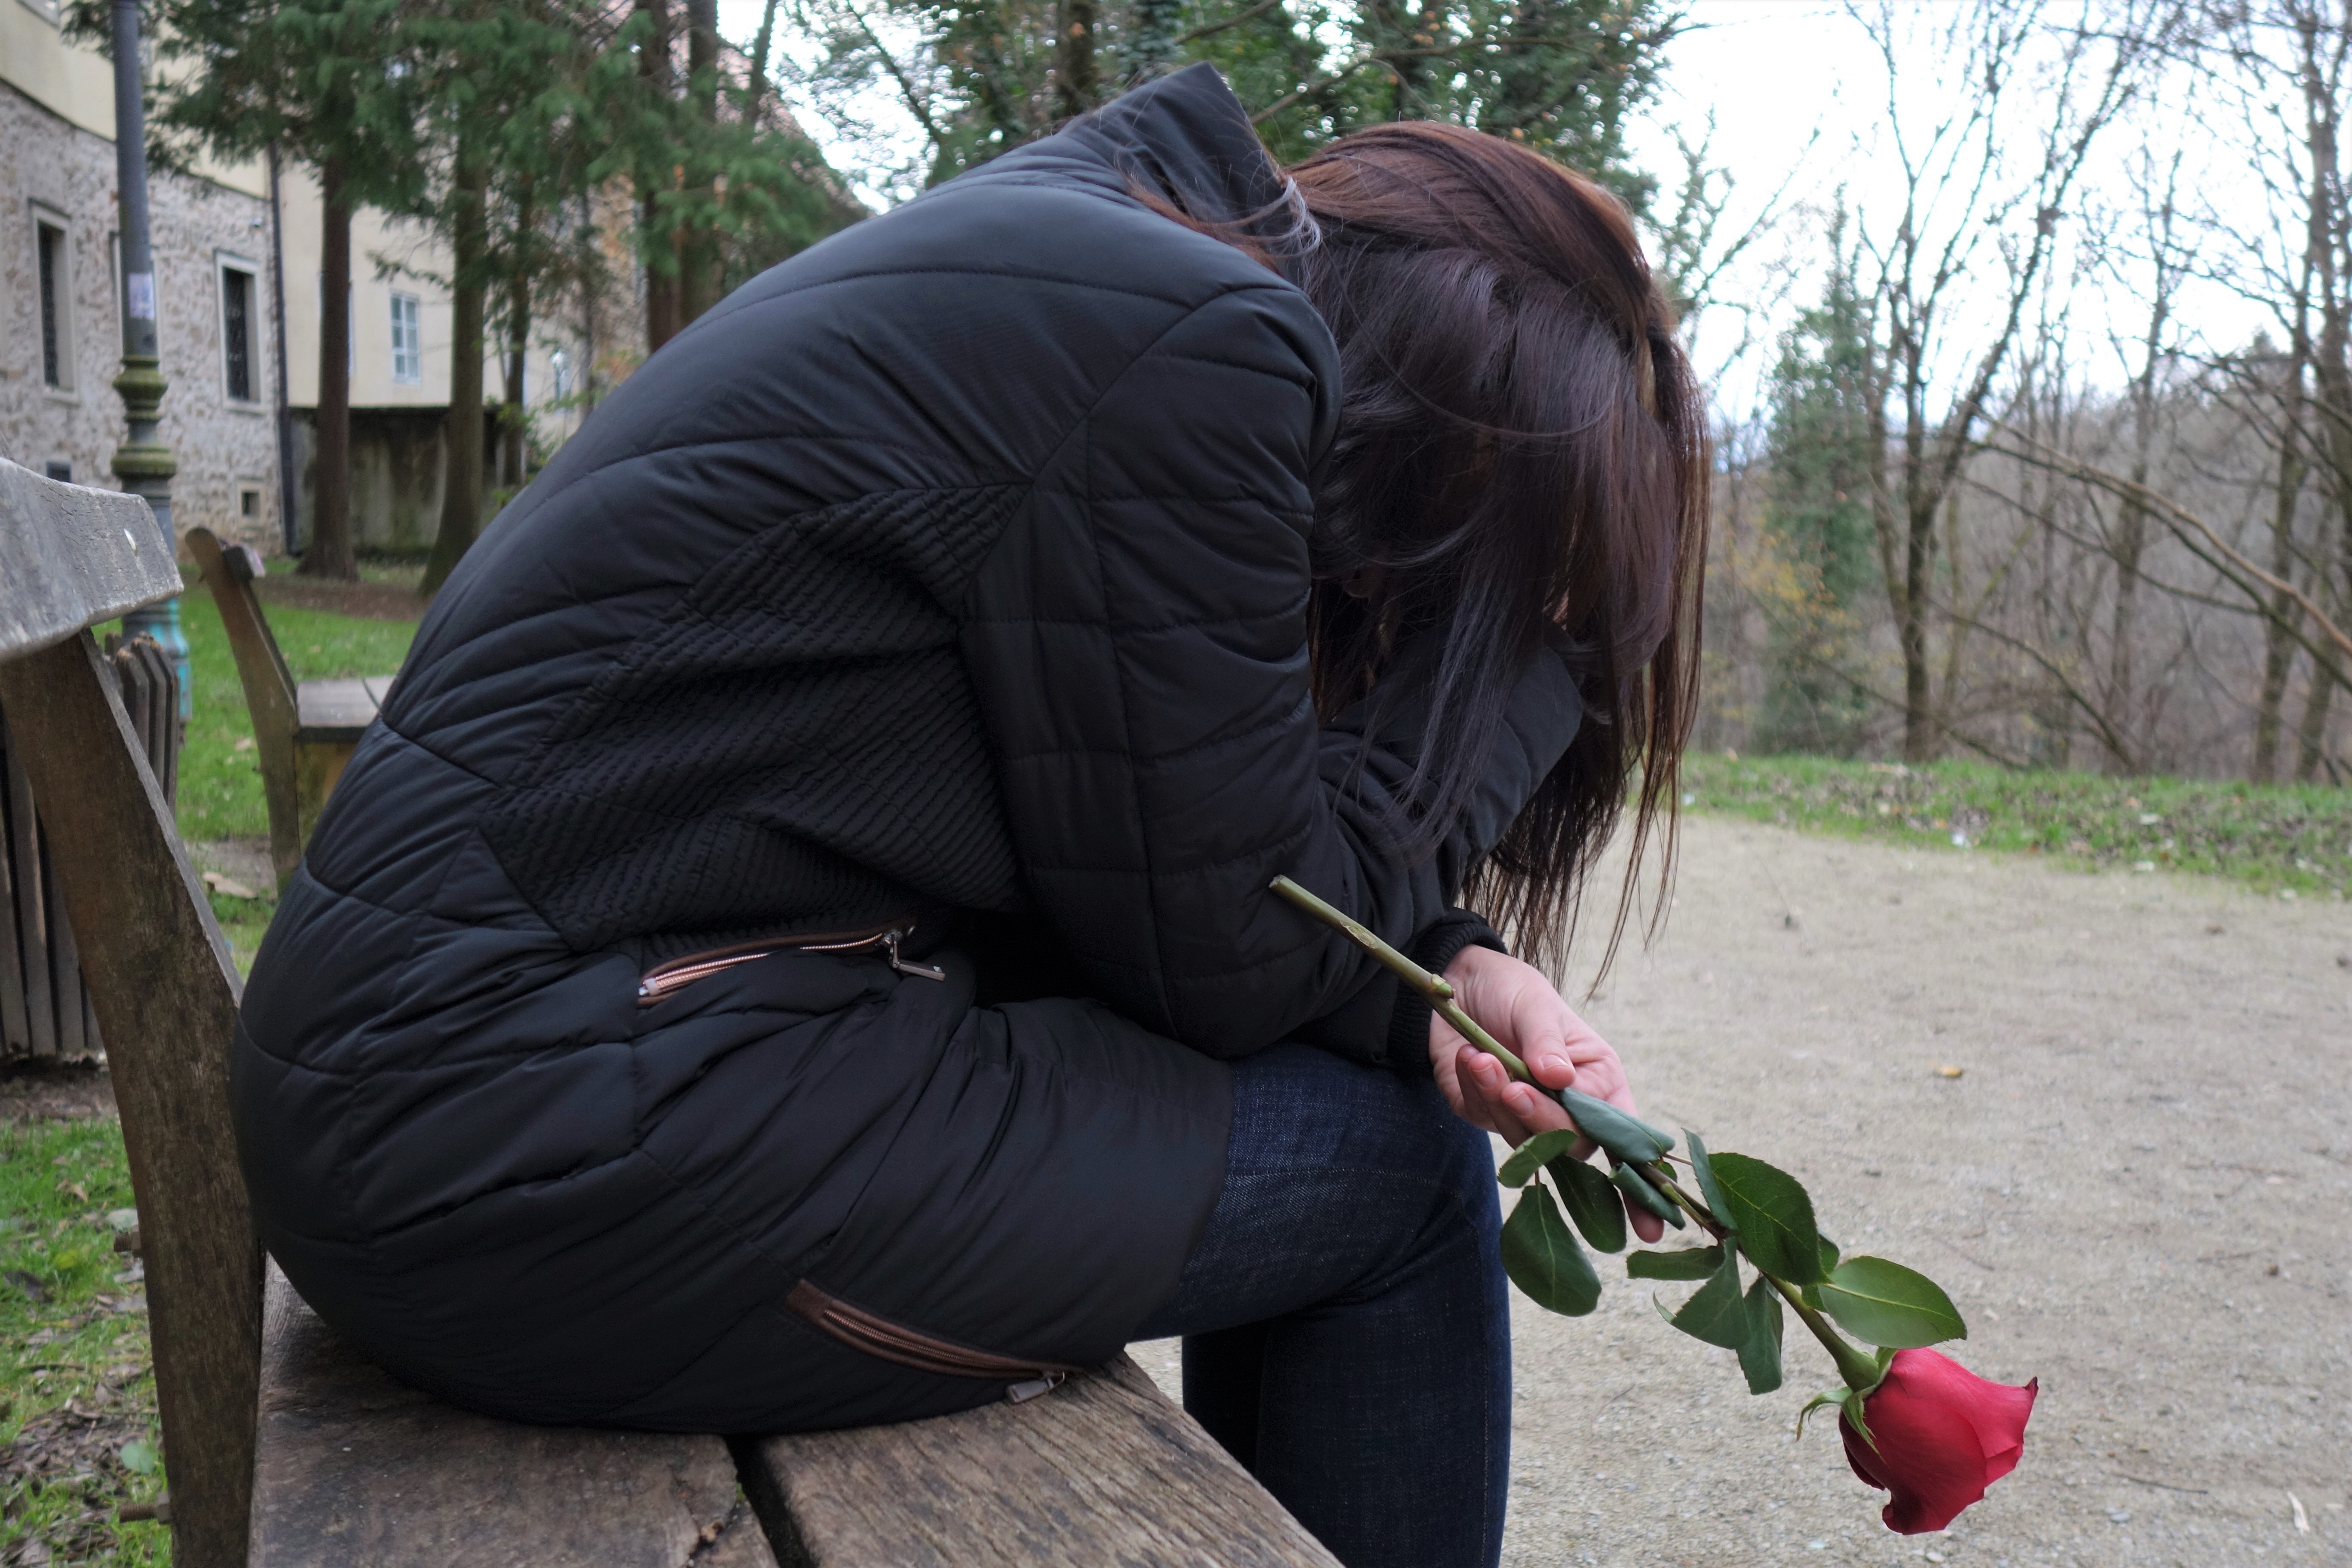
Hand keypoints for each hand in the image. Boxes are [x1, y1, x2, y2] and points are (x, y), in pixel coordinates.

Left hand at [1430, 945, 1666, 1243]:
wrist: (1455, 984)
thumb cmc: (1511, 991)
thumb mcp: (1534, 1003)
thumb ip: (1545, 1038)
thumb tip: (1557, 1076)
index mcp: (1599, 1081)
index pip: (1625, 1139)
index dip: (1639, 1185)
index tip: (1651, 1228)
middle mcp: (1570, 1107)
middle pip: (1570, 1144)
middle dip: (1542, 1119)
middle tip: (1514, 1085)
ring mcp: (1527, 1117)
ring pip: (1523, 1139)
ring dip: (1500, 1098)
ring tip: (1481, 1056)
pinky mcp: (1487, 1115)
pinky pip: (1485, 1119)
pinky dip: (1475, 1088)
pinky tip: (1469, 1056)